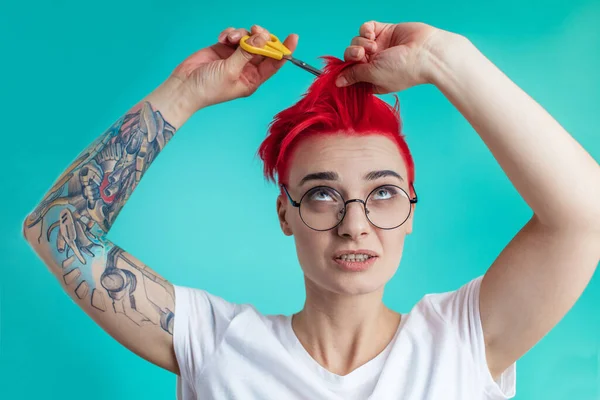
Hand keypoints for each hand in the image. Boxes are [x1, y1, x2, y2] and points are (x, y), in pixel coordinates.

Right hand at [171, 25, 297, 108]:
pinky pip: (235, 35)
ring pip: (249, 38)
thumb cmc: (208, 88)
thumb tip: (261, 39)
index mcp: (253, 79)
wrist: (185, 86)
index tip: (292, 37)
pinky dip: (231, 33)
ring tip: (231, 39)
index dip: (284, 50)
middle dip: (261, 37)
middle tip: (256, 31)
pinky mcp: (224, 49)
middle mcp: (247, 67)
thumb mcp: (231, 72)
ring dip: (242, 34)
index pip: (274, 63)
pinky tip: (223, 38)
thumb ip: (246, 54)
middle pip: (263, 47)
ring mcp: (236, 57)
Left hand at [336, 21, 450, 92]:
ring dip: (360, 43)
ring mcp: (379, 47)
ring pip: (356, 41)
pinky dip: (365, 31)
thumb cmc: (403, 70)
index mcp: (371, 79)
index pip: (350, 74)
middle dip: (352, 55)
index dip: (344, 71)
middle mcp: (374, 64)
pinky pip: (365, 28)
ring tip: (373, 47)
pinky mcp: (384, 31)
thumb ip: (354, 76)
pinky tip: (372, 35)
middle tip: (361, 56)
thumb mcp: (373, 76)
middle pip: (350, 57)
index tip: (343, 71)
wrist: (426, 52)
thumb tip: (337, 82)